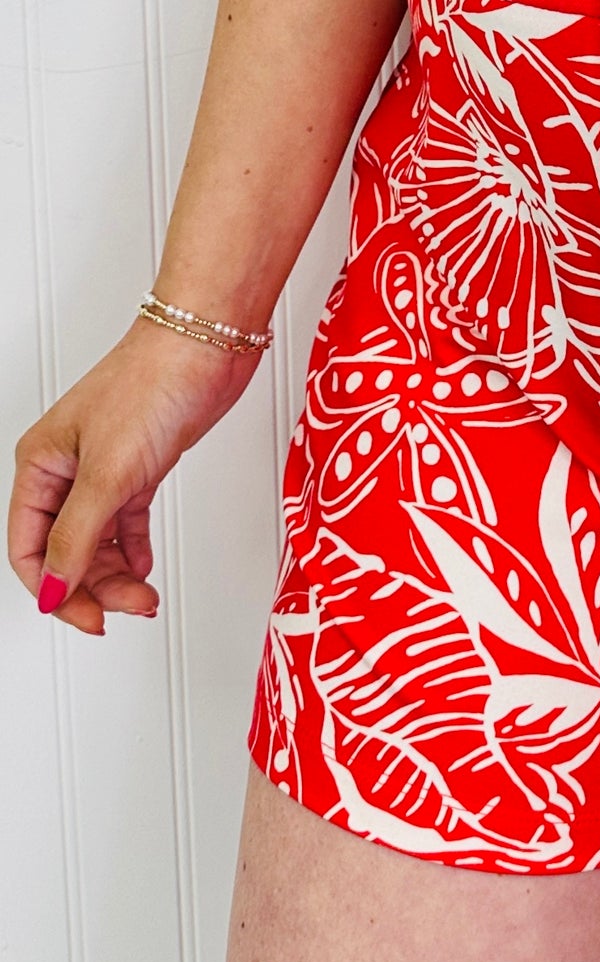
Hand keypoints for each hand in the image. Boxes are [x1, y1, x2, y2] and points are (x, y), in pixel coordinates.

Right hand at [8, 317, 263, 635]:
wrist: (207, 345)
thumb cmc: (152, 384)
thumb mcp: (109, 472)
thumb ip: (78, 536)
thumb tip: (55, 589)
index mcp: (40, 465)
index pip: (30, 547)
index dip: (54, 588)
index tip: (87, 616)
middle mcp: (65, 468)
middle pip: (63, 549)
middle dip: (92, 585)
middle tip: (130, 607)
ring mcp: (103, 468)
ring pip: (95, 539)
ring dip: (116, 573)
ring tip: (145, 594)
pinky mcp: (140, 465)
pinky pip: (123, 521)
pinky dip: (131, 548)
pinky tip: (143, 568)